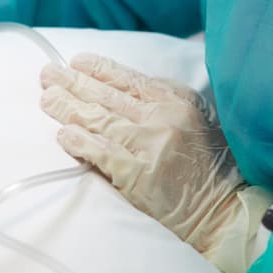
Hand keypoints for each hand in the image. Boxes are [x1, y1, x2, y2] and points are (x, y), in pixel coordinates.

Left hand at [40, 54, 272, 272]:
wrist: (226, 211)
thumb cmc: (212, 166)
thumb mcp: (198, 118)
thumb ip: (165, 100)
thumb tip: (122, 86)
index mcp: (177, 100)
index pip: (129, 78)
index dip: (99, 68)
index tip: (75, 61)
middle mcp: (162, 117)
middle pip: (107, 96)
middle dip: (73, 83)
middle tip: (47, 74)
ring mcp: (149, 145)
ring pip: (98, 120)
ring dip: (68, 108)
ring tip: (46, 99)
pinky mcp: (138, 175)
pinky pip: (100, 153)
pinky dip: (78, 142)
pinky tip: (63, 135)